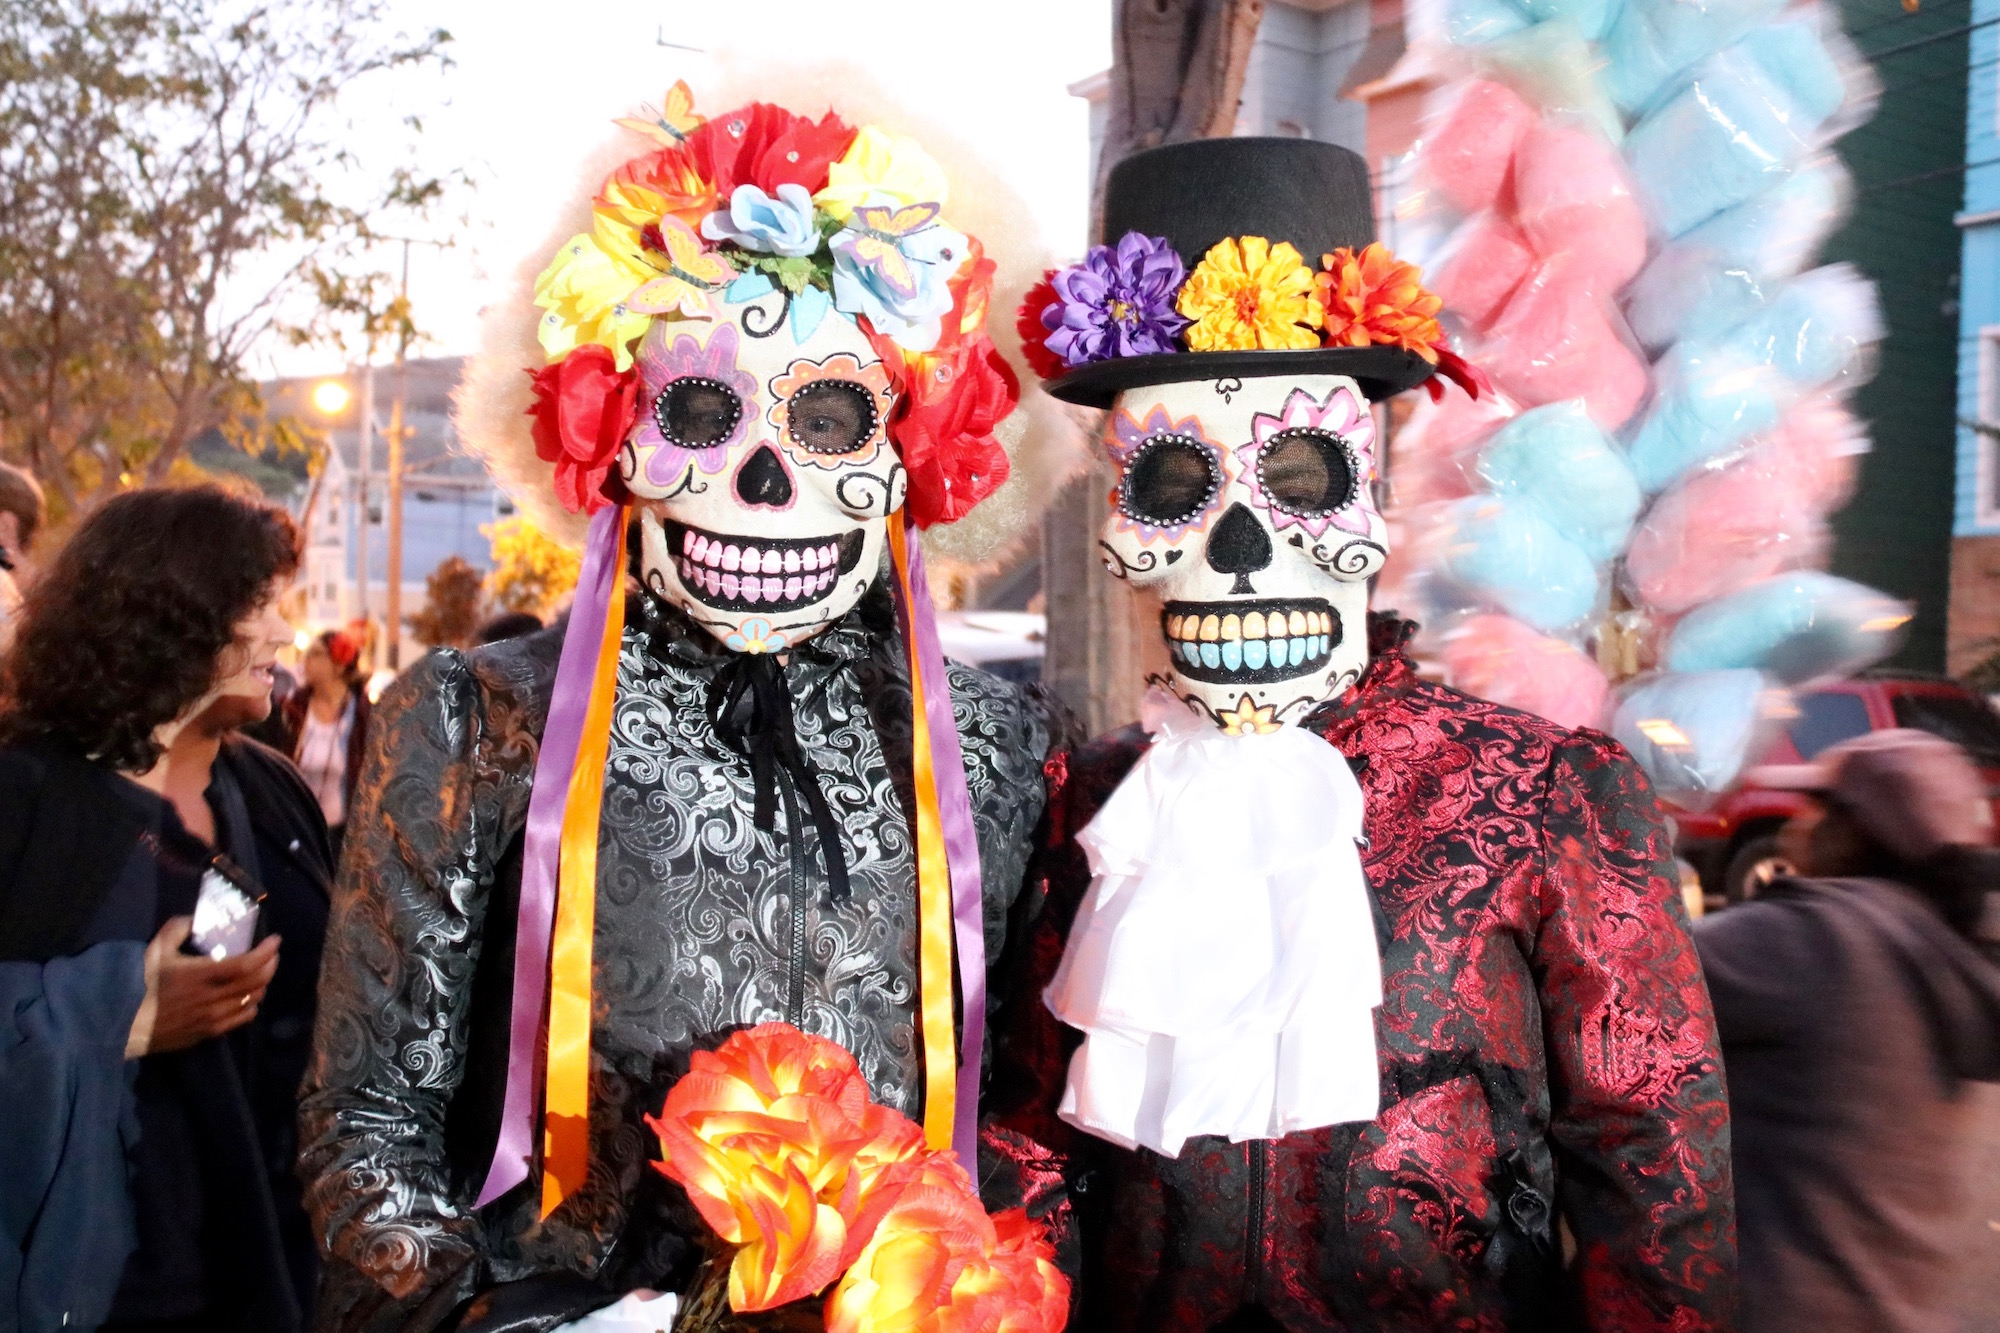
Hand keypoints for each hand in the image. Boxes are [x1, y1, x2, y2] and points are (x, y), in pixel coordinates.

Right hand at [126, 918, 279, 1056]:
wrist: (121, 1023)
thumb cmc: (139, 983)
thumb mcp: (156, 949)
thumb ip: (179, 929)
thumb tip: (197, 919)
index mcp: (201, 975)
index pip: (247, 964)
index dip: (267, 952)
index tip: (275, 940)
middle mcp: (212, 998)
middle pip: (256, 982)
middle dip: (270, 965)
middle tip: (271, 954)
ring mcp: (212, 1018)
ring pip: (252, 1001)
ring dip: (261, 985)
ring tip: (260, 973)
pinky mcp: (208, 1033)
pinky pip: (241, 1019)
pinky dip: (251, 1005)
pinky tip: (247, 997)